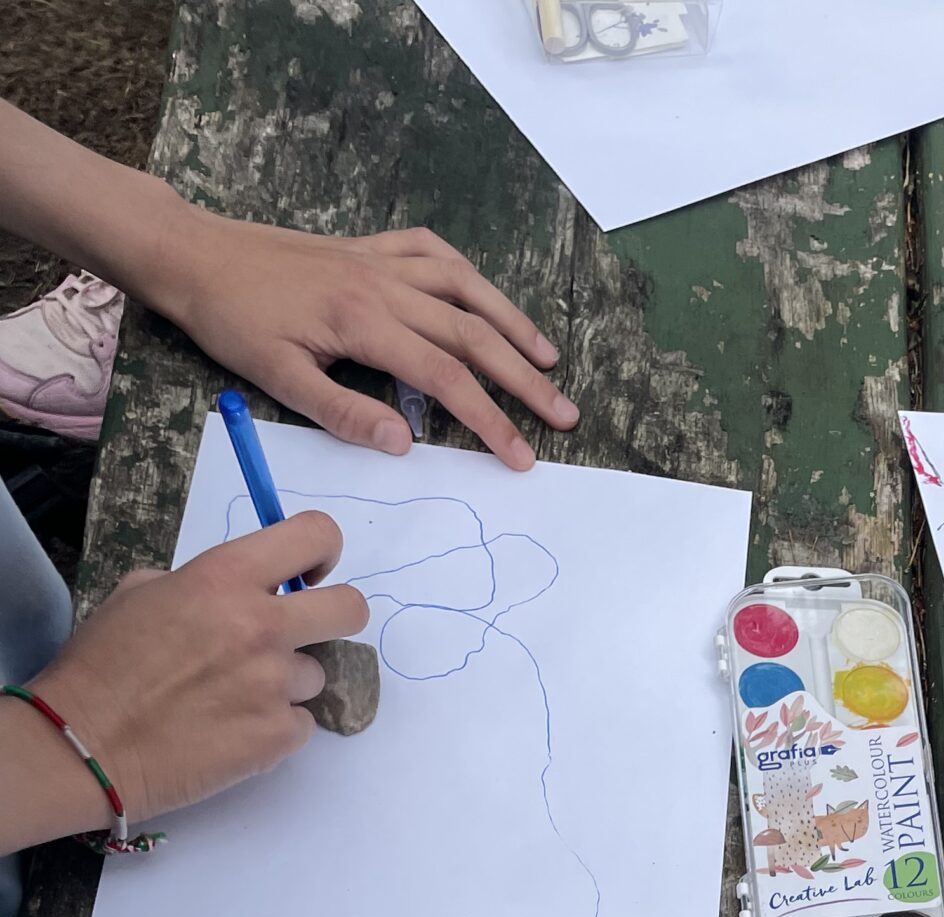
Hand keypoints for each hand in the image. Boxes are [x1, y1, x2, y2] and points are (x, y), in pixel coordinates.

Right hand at [28, 516, 364, 823]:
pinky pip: (300, 724)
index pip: (314, 536)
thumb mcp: (141, 592)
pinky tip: (231, 729)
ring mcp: (275, 686)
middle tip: (304, 631)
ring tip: (232, 696)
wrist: (87, 745)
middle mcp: (261, 627)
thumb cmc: (102, 665)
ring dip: (285, 683)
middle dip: (335, 616)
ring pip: (315, 675)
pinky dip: (274, 727)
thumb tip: (241, 592)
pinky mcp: (279, 738)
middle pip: (351, 609)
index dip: (323, 550)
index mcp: (225, 578)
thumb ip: (204, 584)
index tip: (312, 571)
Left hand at [144, 208, 576, 470]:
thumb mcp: (277, 376)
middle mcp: (382, 284)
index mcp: (363, 321)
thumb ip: (343, 412)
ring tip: (546, 357)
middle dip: (524, 377)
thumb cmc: (230, 320)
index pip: (446, 377)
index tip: (522, 455)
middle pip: (472, 332)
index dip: (491, 419)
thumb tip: (405, 444)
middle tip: (564, 414)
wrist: (194, 255)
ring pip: (465, 286)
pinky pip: (432, 252)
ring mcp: (378, 260)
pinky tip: (485, 296)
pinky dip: (467, 273)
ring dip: (512, 321)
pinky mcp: (367, 248)